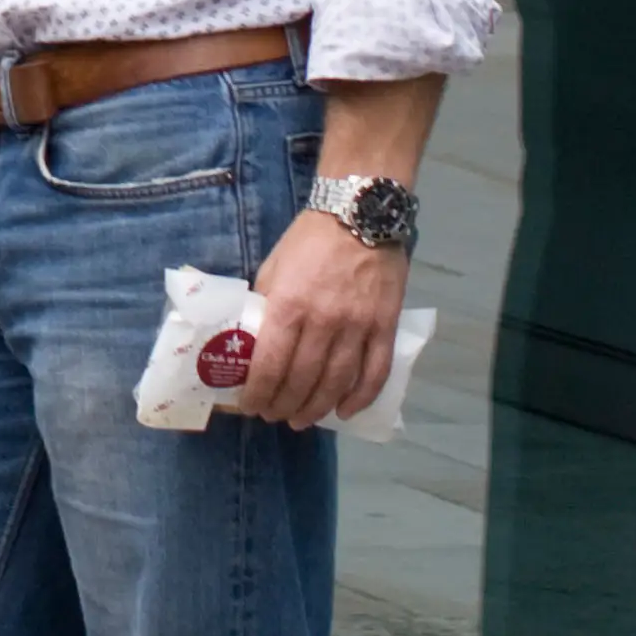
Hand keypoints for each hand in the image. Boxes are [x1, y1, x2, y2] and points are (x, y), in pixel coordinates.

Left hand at [240, 205, 405, 427]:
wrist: (359, 215)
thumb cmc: (309, 240)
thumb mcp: (274, 267)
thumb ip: (267, 305)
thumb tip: (255, 340)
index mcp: (289, 305)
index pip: (270, 364)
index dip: (258, 393)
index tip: (250, 406)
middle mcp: (323, 321)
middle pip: (302, 379)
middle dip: (284, 405)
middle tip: (274, 417)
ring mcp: (358, 326)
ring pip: (336, 382)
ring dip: (317, 408)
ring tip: (302, 420)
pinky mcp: (384, 326)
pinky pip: (375, 372)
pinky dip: (360, 398)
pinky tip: (345, 411)